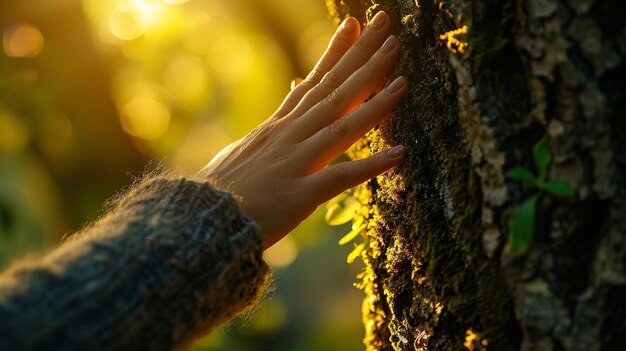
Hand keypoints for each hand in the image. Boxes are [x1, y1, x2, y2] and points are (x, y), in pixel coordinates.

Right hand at [200, 11, 407, 247]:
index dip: (335, 52)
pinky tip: (400, 153)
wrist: (198, 222)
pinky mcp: (299, 195)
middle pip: (331, 91)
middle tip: (386, 27)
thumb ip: (265, 136)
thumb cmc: (219, 192)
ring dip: (374, 103)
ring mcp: (295, 163)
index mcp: (276, 128)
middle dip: (362, 59)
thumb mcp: (242, 153)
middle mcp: (288, 136)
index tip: (354, 24)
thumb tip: (275, 122)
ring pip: (341, 126)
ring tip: (404, 80)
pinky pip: (341, 177)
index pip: (311, 81)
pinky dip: (371, 165)